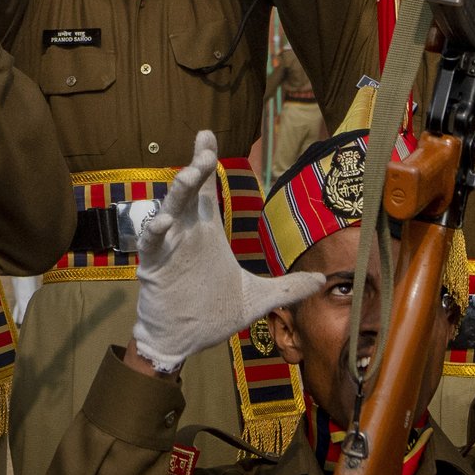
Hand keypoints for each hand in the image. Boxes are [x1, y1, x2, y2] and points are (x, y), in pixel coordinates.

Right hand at [134, 132, 324, 371]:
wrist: (182, 341)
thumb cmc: (212, 315)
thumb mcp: (257, 299)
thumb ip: (288, 288)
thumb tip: (323, 281)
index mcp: (207, 233)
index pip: (207, 189)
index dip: (206, 161)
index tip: (207, 134)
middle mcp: (187, 233)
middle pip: (190, 192)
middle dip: (196, 167)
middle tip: (206, 149)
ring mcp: (170, 248)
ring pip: (170, 211)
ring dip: (179, 192)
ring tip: (190, 175)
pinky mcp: (155, 266)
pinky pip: (152, 243)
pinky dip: (155, 229)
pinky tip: (165, 220)